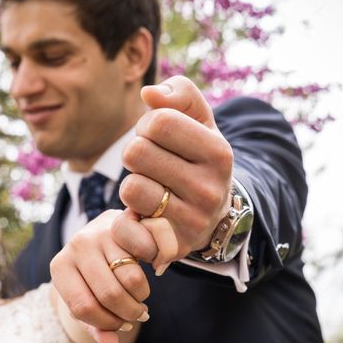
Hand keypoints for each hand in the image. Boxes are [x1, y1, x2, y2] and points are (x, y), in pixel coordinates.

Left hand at [51, 210, 149, 332]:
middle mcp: (76, 247)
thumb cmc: (92, 274)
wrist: (102, 232)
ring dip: (140, 299)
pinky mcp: (121, 228)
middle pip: (110, 295)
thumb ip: (98, 327)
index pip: (83, 308)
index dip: (106, 323)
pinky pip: (143, 265)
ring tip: (138, 300)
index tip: (120, 326)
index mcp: (59, 268)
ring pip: (130, 281)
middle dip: (128, 314)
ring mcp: (98, 235)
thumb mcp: (88, 299)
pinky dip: (147, 279)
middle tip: (136, 316)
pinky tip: (143, 281)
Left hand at [116, 76, 233, 272]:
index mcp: (218, 153)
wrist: (212, 216)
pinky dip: (123, 220)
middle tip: (150, 165)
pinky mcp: (169, 248)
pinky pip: (125, 228)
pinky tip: (139, 217)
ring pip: (130, 188)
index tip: (156, 137)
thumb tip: (149, 94)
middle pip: (136, 153)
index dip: (147, 125)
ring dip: (131, 185)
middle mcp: (209, 190)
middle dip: (135, 154)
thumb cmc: (196, 158)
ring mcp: (191, 222)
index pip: (158, 122)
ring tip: (149, 189)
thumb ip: (180, 94)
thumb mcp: (199, 122)